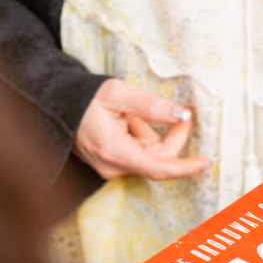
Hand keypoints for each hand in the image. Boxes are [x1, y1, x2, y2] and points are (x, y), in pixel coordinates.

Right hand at [75, 79, 211, 180]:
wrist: (55, 103)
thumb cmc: (83, 97)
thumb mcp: (117, 93)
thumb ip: (151, 106)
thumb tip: (182, 114)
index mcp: (114, 151)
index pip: (159, 168)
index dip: (186, 167)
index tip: (207, 161)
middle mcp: (113, 166)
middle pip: (159, 158)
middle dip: (170, 134)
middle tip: (180, 109)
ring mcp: (111, 168)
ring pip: (150, 154)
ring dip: (149, 132)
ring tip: (128, 113)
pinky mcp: (112, 164)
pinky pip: (139, 153)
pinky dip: (141, 136)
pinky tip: (125, 121)